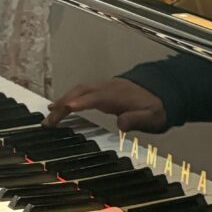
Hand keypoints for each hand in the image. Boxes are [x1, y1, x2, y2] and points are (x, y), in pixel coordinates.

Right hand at [44, 79, 166, 131]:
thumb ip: (136, 119)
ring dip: (62, 102)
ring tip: (48, 117)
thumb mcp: (152, 118)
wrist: (163, 94)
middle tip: (48, 122)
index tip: (67, 107)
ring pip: (78, 91)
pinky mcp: (102, 90)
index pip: (96, 97)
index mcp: (117, 95)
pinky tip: (61, 106)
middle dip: (62, 105)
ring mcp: (103, 87)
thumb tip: (121, 124)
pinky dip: (68, 98)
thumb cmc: (156, 109)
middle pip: (80, 93)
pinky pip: (81, 92)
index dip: (82, 102)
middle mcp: (107, 88)